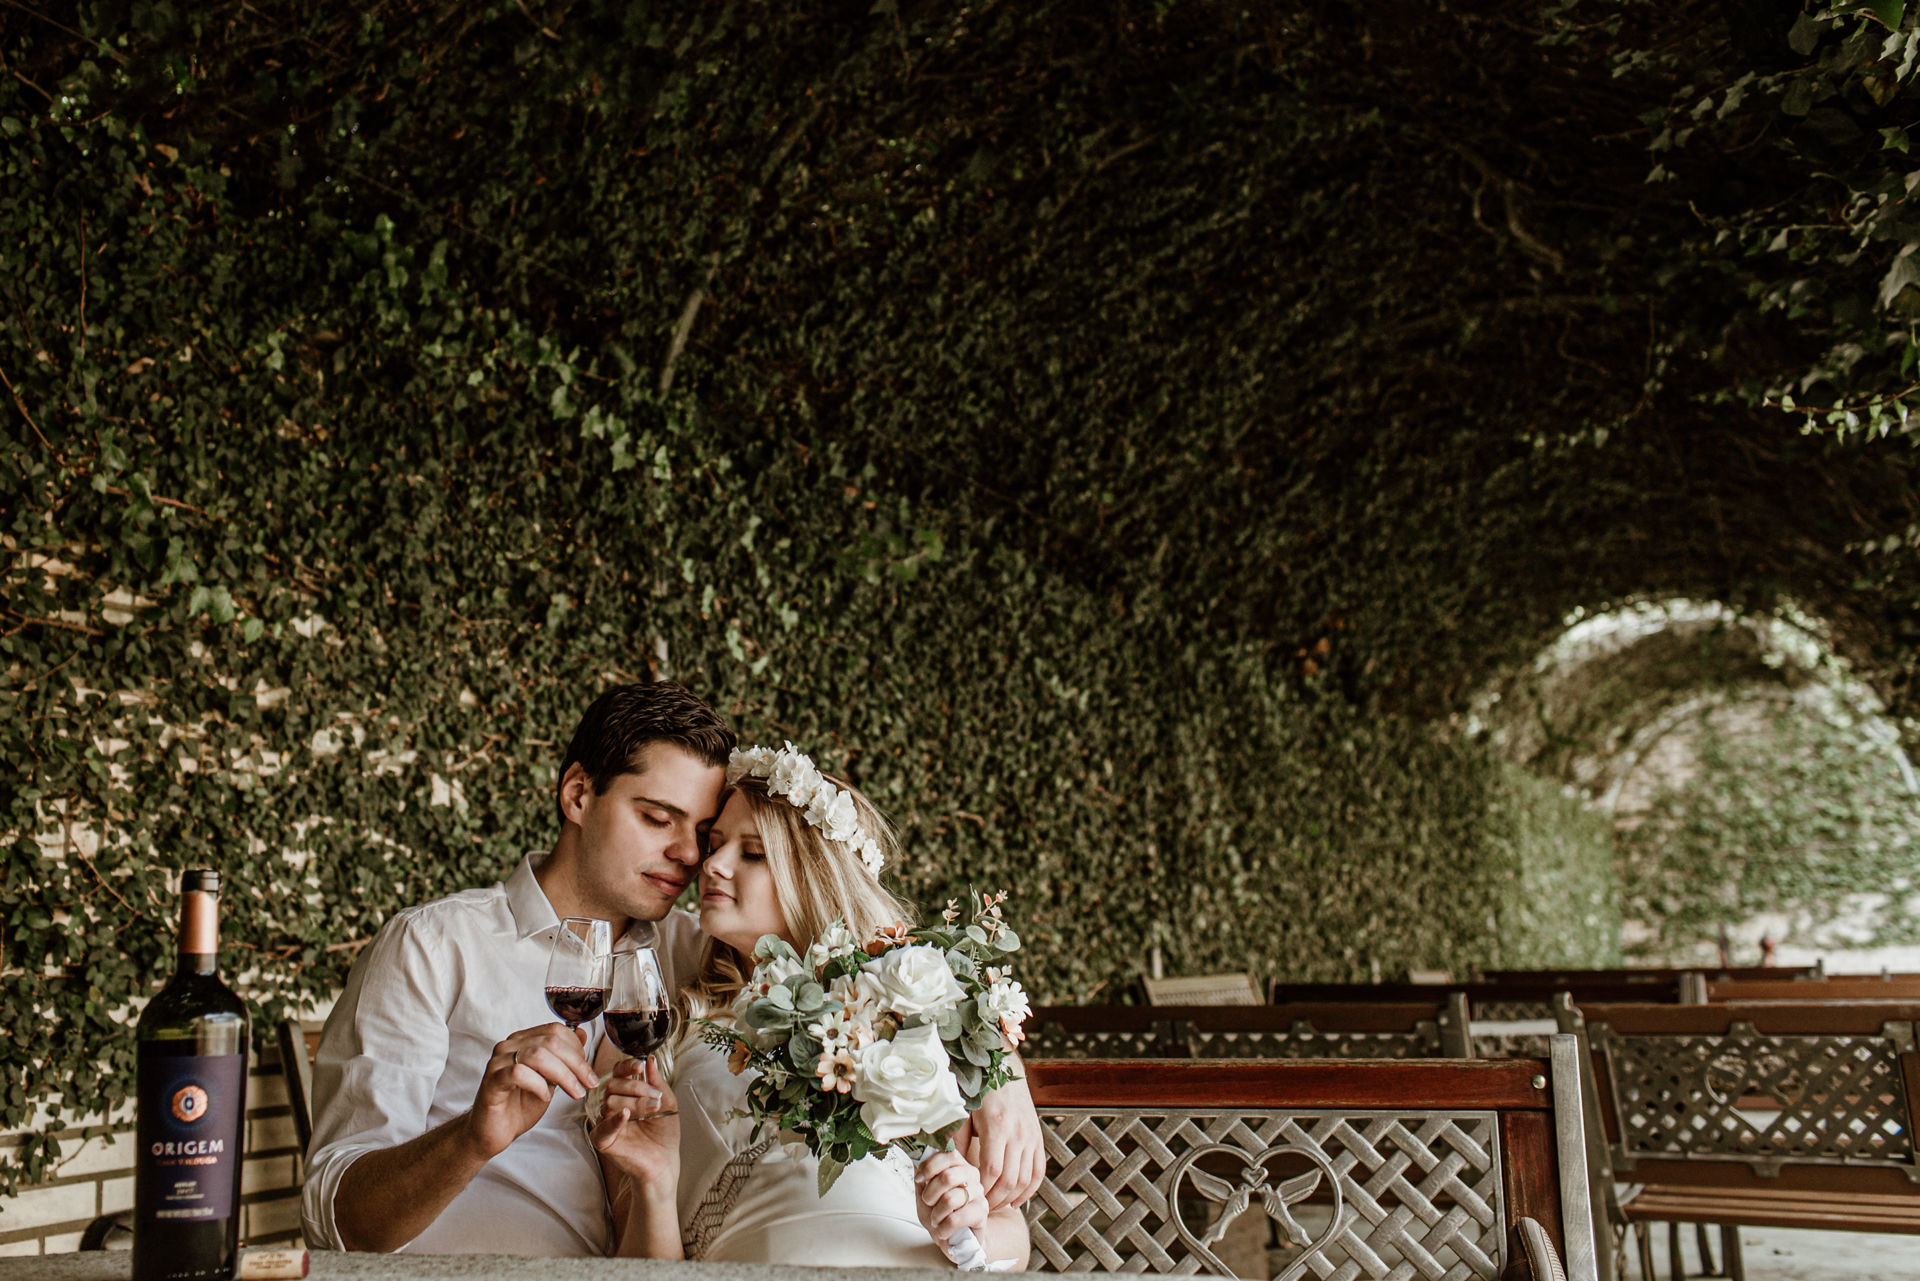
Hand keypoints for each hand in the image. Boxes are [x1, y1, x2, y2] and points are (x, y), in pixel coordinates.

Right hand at [465, 1024, 598, 1158]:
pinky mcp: (491, 1081)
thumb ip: (563, 1058)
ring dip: (563, 1075)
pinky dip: (538, 1084)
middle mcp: (508, 1046)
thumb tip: (581, 1033)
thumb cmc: (520, 1106)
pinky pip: (518, 1073)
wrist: (493, 1132)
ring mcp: (498, 1062)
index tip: (588, 1072)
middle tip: (589, 1083)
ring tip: (575, 1093)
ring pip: (538, 1055)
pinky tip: (545, 1097)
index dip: (577, 1049)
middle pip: (550, 1041)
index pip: (556, 1030)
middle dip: (576, 1063)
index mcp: (523, 1040)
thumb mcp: (550, 1080)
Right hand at [590, 1056, 679, 1184]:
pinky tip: (626, 1115)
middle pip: (613, 1085)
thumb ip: (658, 1082)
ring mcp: (606, 1121)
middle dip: (637, 1088)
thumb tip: (650, 1060)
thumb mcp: (667, 1102)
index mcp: (626, 1094)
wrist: (664, 1160)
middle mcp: (612, 1105)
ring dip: (635, 1103)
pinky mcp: (602, 1139)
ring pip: (610, 1102)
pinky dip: (615, 1119)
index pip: (618, 1073)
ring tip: (653, 1111)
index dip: (626, 1067)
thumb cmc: (664, 1132)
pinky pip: (603, 1126)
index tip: (639, 1066)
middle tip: (656, 1099)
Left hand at [915, 1149, 988, 1245]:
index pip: (948, 1154)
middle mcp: (972, 1176)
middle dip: (930, 1194)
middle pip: (948, 1177)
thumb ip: (922, 1176)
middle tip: (928, 1203)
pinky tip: (942, 1231)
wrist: (954, 1240)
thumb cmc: (940, 1215)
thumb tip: (914, 1156)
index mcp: (959, 1166)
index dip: (930, 1166)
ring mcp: (979, 1194)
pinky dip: (943, 1228)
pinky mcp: (982, 1213)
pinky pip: (956, 1219)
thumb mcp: (925, 1193)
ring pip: (950, 1199)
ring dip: (936, 1214)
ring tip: (936, 1220)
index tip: (919, 1179)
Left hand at [957, 1066, 1044, 1209]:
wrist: (1004, 1067)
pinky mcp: (1038, 1137)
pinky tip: (1016, 1200)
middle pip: (1010, 1180)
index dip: (982, 1189)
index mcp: (997, 1126)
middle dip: (995, 1199)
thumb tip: (948, 1167)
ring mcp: (1031, 1136)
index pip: (992, 1171)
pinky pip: (1038, 1171)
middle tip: (980, 1207)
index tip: (970, 1195)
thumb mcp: (962, 1112)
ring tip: (995, 1205)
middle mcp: (1018, 1133)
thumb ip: (956, 1140)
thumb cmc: (978, 1090)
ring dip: (1011, 1198)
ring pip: (1025, 1179)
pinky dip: (1029, 1190)